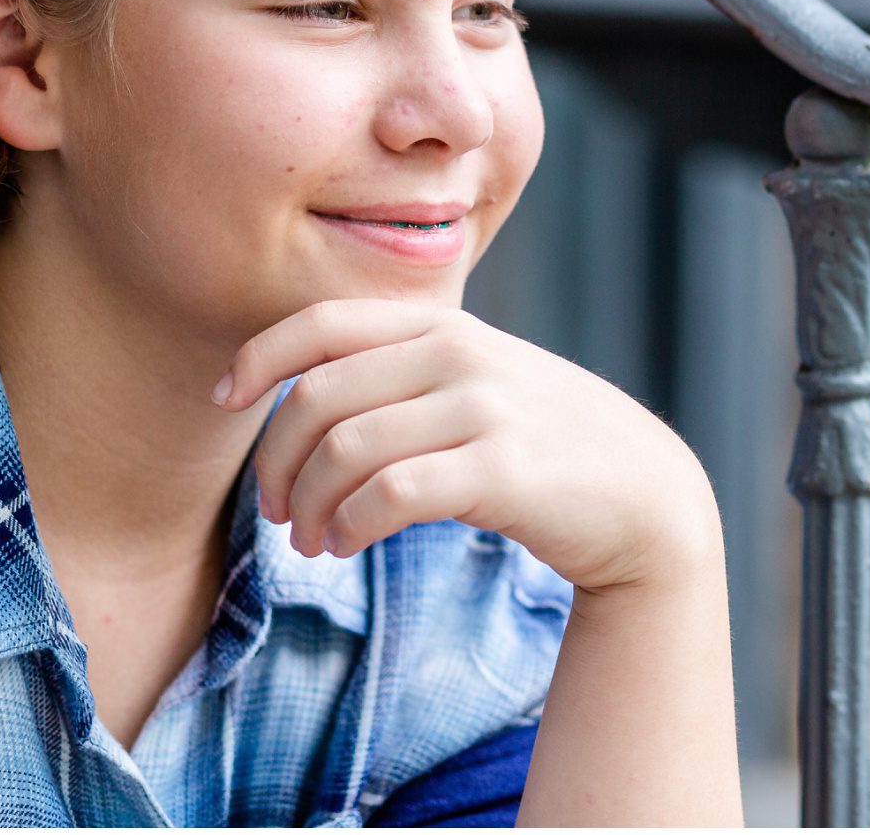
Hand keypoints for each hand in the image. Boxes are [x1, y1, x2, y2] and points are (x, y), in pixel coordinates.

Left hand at [212, 300, 722, 593]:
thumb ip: (408, 370)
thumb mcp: (480, 382)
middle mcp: (461, 354)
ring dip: (309, 507)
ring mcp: (484, 407)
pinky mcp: (503, 468)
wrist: (645, 495)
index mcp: (445, 327)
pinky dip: (350, 525)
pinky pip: (391, 494)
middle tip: (276, 512)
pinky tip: (347, 545)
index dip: (259, 358)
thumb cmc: (545, 444)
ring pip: (346, 451)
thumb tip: (303, 388)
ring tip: (314, 540)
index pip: (324, 324)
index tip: (224, 398)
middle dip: (277, 462)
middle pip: (318, 398)